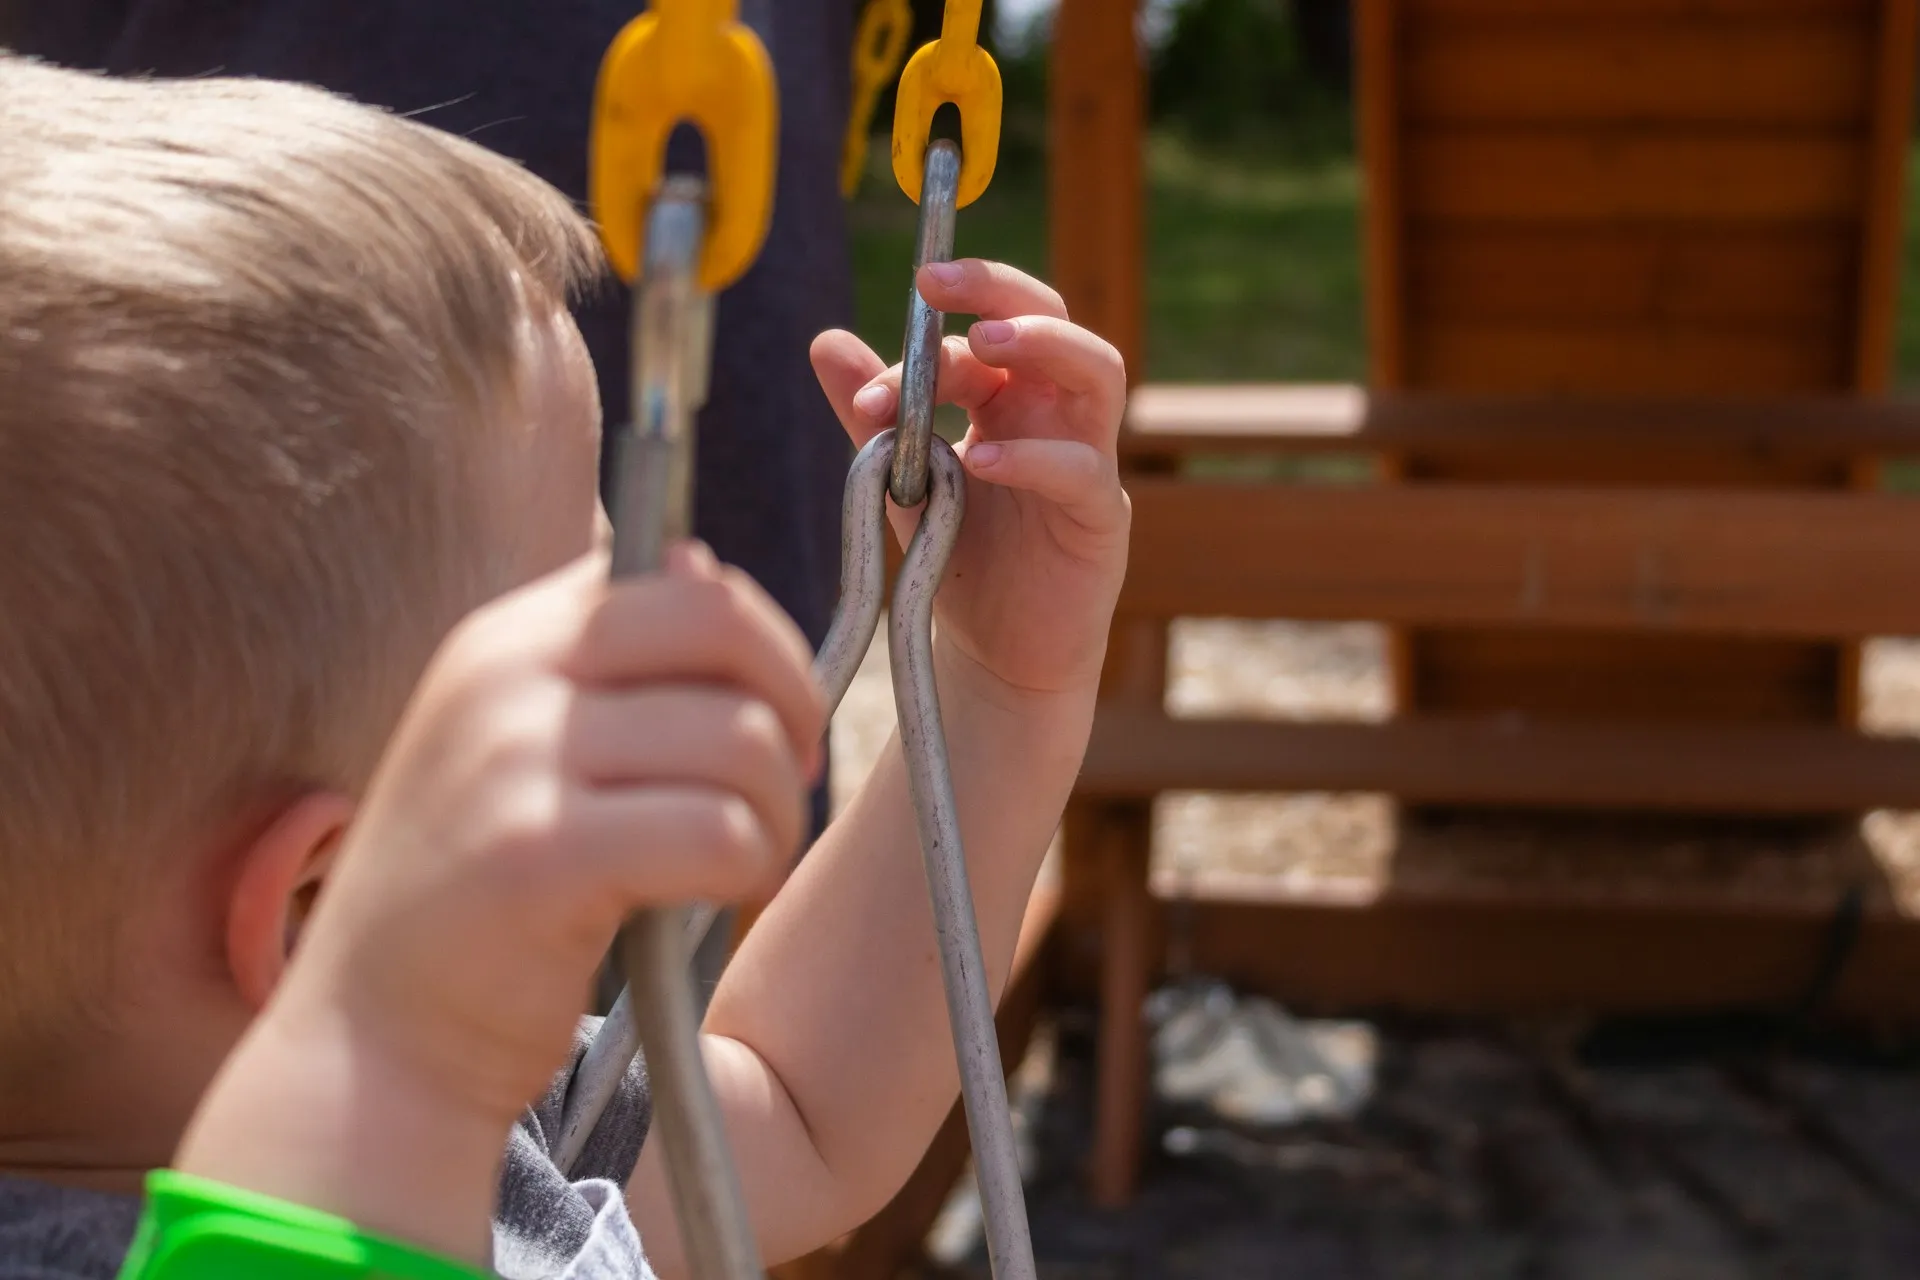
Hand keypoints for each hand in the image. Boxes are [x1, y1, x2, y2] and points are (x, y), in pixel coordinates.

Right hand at [272, 543, 823, 1128]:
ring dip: (778, 812)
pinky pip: (718, 831)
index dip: (761, 648)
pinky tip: (718, 900)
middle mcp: (504, 677)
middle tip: (786, 786)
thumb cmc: (476, 899)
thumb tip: (704, 563)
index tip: (773, 723)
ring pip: (740, 739)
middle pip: (722, 625)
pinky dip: (749, 870)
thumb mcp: (521, 749)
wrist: (372, 1041)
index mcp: (505, 638)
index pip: (684, 581)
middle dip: (794, 706)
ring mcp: (514, 761)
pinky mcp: (539, 855)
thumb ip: (611, 665)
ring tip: (746, 865)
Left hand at [811, 259, 1129, 697]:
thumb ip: (872, 416)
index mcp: (1008, 397)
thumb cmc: (959, 559)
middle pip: (1051, 317)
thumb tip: (825, 340)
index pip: (976, 341)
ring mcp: (1087, 459)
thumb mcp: (900, 480)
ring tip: (984, 340)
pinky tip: (980, 461)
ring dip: (1043, 342)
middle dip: (996, 288)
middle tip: (936, 283)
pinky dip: (1033, 457)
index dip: (921, 348)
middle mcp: (1053, 414)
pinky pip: (1082, 469)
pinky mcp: (1099, 518)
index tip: (864, 392)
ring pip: (1097, 370)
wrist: (996, 655)